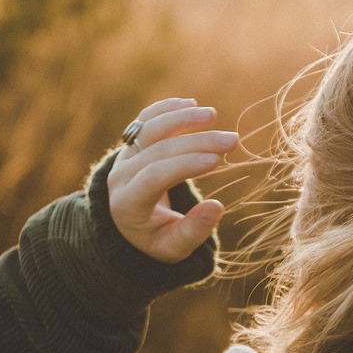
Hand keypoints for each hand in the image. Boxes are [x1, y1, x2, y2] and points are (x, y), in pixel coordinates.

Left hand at [107, 98, 238, 262]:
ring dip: (181, 118)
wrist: (128, 225)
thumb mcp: (173, 247)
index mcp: (126, 204)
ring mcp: (124, 156)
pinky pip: (146, 119)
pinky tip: (191, 104)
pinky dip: (167, 109)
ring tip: (212, 115)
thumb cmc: (155, 238)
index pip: (153, 177)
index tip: (217, 160)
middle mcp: (120, 176)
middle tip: (232, 139)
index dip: (184, 165)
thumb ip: (192, 231)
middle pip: (157, 150)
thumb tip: (217, 207)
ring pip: (149, 128)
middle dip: (196, 142)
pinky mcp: (131, 143)